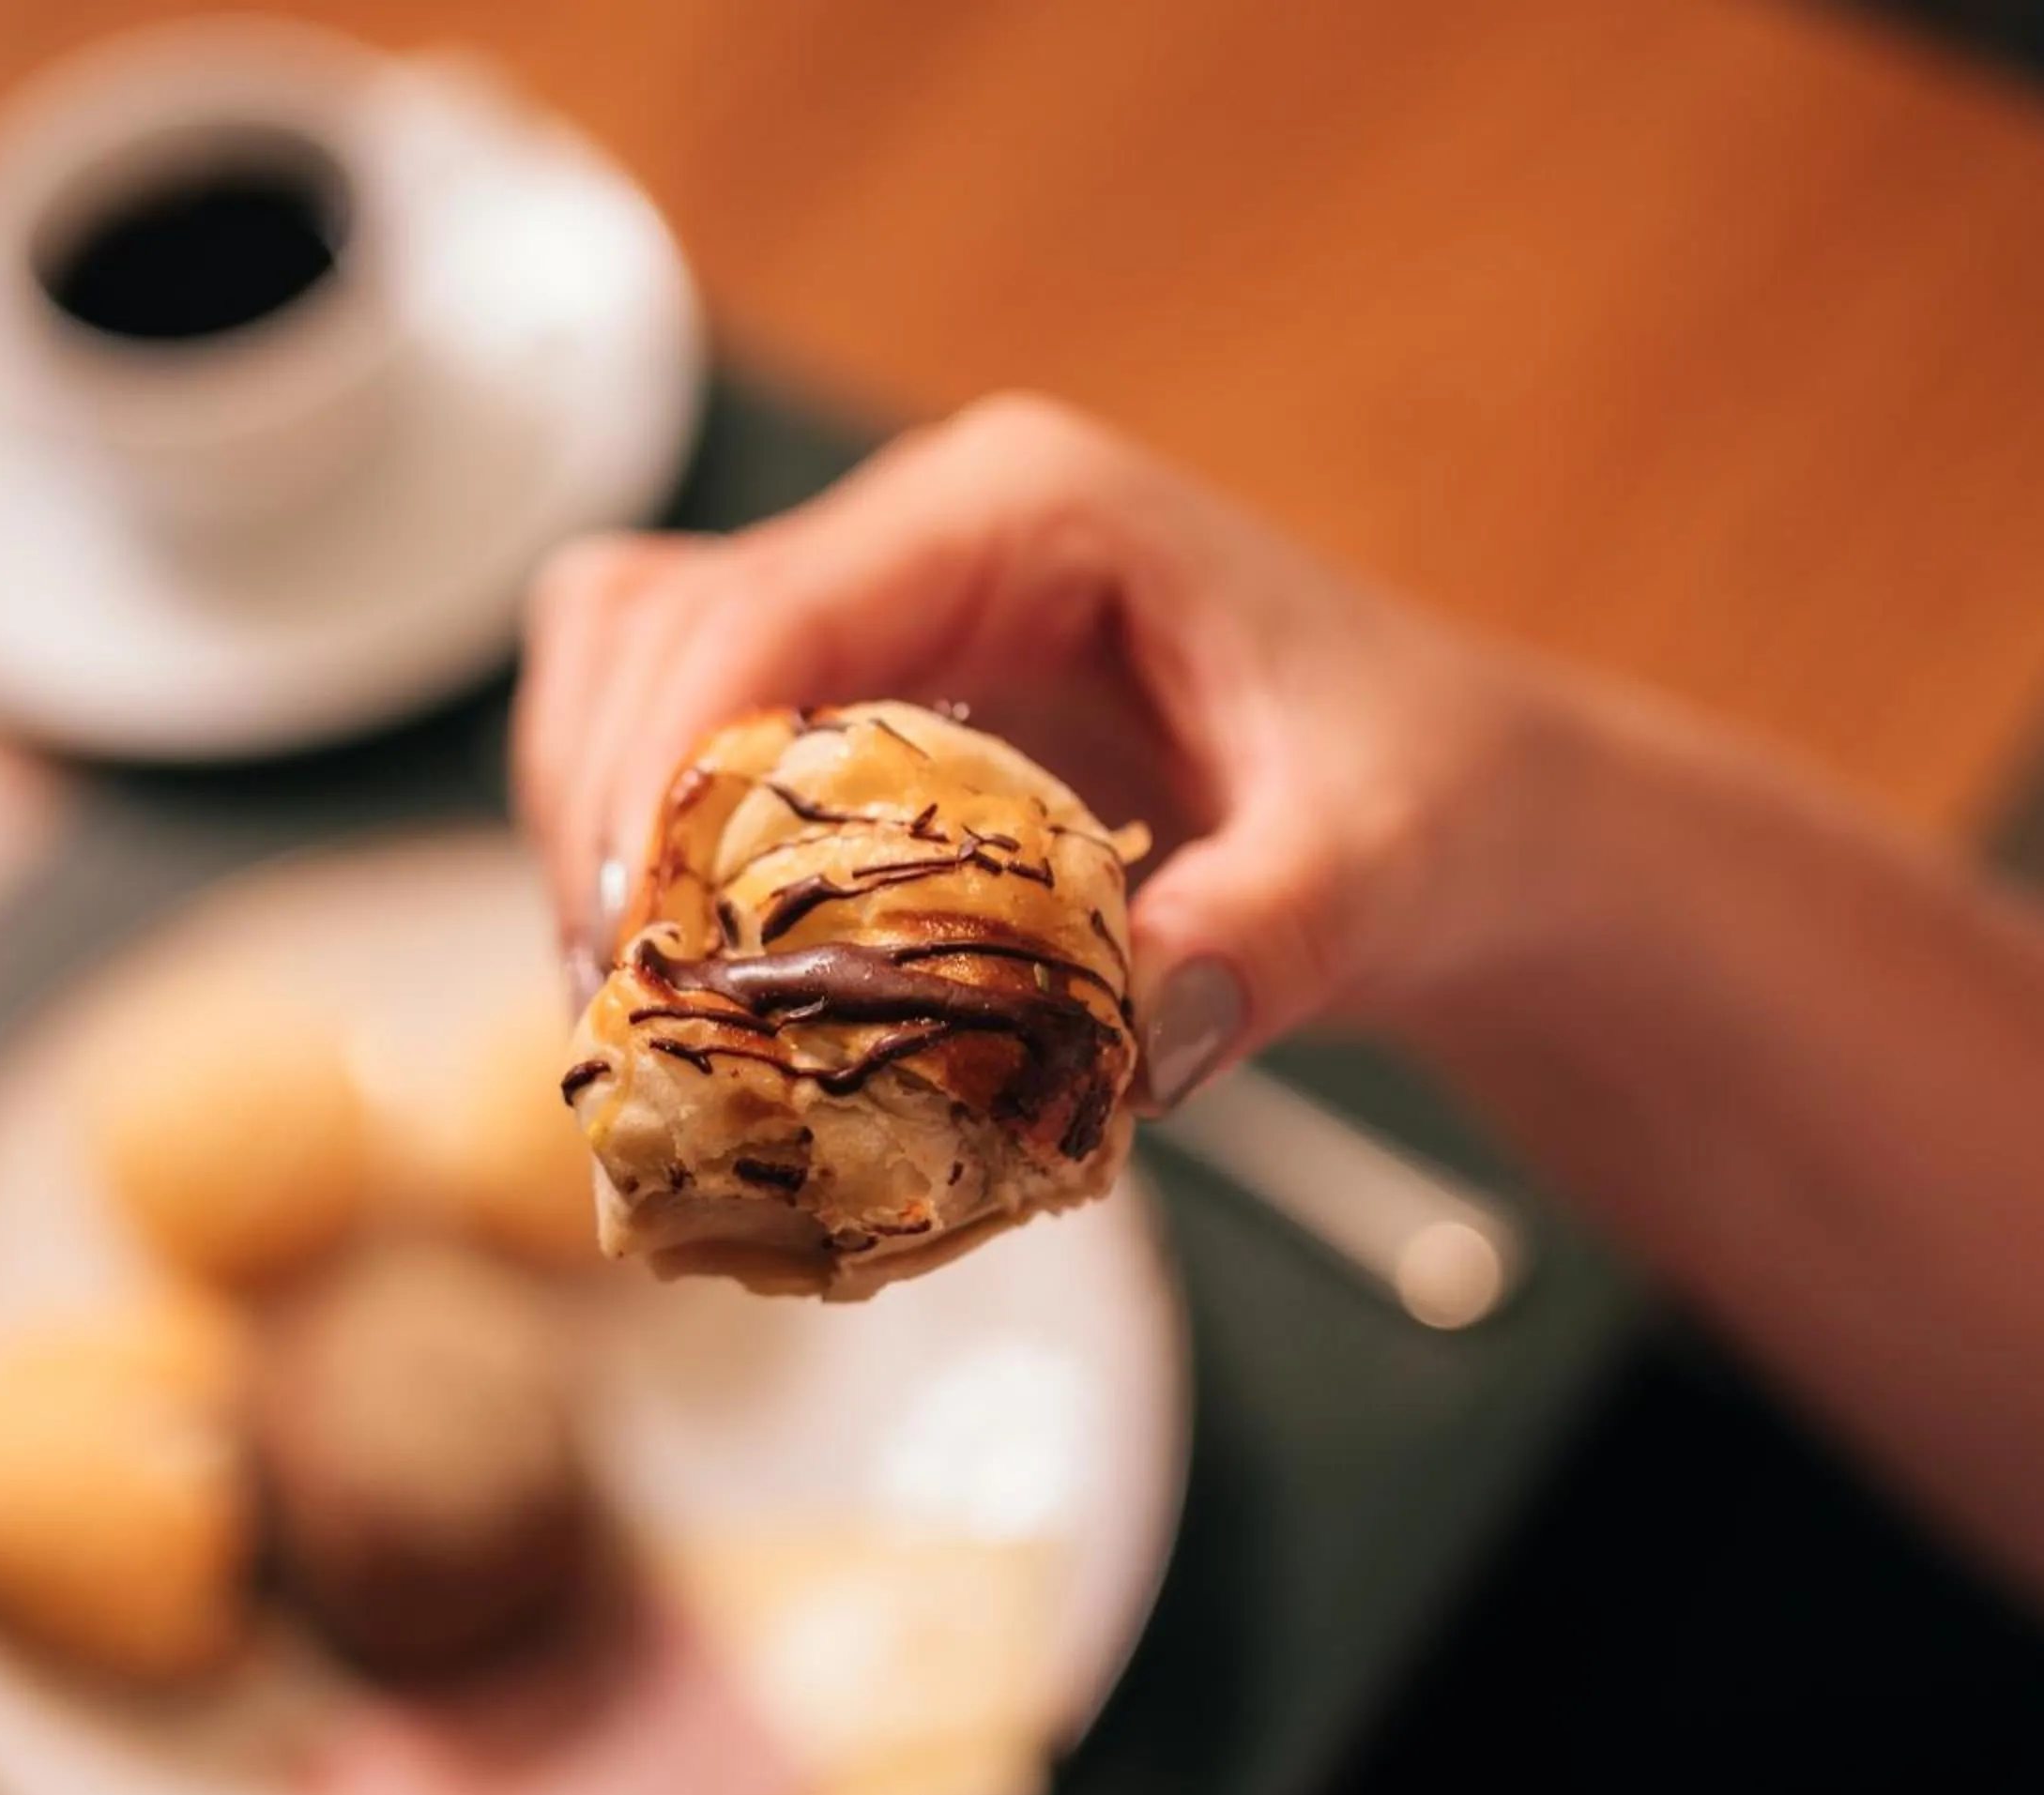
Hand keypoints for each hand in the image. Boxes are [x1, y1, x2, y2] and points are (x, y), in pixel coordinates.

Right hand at [513, 394, 1577, 1106]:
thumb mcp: (1385, 860)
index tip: (634, 938)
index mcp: (1024, 512)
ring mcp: (875, 605)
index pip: (764, 606)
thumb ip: (1277, 932)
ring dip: (598, 828)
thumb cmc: (1423, 793)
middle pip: (649, 623)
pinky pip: (680, 740)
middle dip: (604, 812)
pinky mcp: (856, 694)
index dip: (658, 765)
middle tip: (621, 1009)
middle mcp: (919, 533)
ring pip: (625, 665)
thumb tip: (1142, 1033)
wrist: (1444, 809)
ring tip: (634, 1006)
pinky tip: (691, 978)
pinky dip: (649, 851)